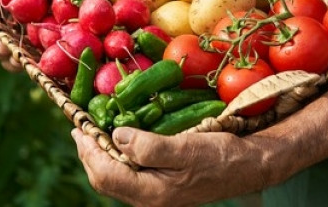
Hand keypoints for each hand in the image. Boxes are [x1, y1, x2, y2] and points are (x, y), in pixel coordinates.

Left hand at [72, 127, 269, 206]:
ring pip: (115, 179)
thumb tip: (116, 136)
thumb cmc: (220, 156)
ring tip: (94, 134)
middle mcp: (150, 199)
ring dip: (101, 156)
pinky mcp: (162, 188)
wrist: (249, 167)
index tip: (79, 128)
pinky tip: (119, 143)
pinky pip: (129, 175)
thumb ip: (149, 146)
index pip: (105, 174)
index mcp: (152, 193)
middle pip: (105, 180)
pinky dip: (117, 158)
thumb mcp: (185, 147)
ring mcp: (155, 195)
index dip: (88, 151)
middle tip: (80, 129)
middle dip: (89, 154)